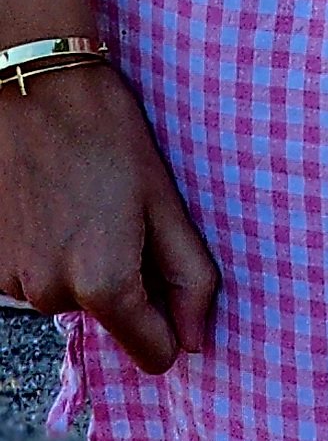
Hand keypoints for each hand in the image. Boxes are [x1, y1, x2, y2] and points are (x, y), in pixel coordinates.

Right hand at [0, 60, 218, 373]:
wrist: (33, 85)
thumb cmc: (106, 132)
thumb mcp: (164, 198)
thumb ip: (189, 277)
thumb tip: (196, 342)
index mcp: (104, 285)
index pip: (154, 355)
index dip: (171, 318)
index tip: (165, 267)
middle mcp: (54, 296)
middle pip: (112, 316)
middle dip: (124, 275)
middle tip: (120, 210)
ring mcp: (17, 284)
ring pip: (73, 295)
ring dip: (83, 259)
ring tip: (85, 198)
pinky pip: (40, 275)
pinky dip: (52, 249)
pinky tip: (54, 201)